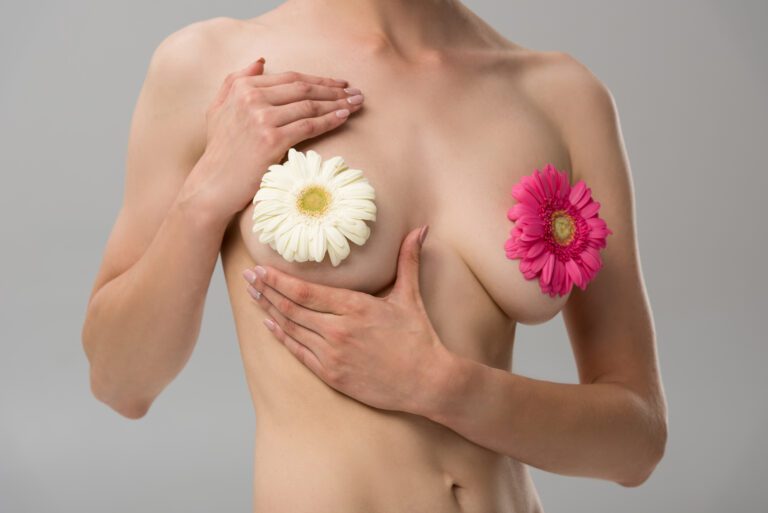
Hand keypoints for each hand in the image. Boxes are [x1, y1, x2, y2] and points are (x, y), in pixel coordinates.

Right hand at [182, 58, 364, 222]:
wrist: (214, 184)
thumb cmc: (220, 150)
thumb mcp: (218, 108)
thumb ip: (236, 80)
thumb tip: (261, 61)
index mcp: (242, 87)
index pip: (291, 78)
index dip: (319, 79)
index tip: (339, 83)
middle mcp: (251, 99)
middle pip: (304, 89)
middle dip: (334, 89)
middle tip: (356, 92)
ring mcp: (262, 119)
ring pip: (309, 106)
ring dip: (338, 103)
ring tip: (356, 104)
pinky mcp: (272, 141)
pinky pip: (309, 126)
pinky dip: (330, 120)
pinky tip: (344, 117)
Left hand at [242, 225, 451, 414]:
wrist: (428, 382)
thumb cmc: (419, 338)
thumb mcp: (410, 296)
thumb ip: (408, 260)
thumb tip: (421, 228)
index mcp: (356, 307)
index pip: (306, 292)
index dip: (278, 280)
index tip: (260, 268)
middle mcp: (339, 330)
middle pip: (292, 308)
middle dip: (266, 291)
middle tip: (247, 277)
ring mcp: (333, 355)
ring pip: (291, 329)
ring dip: (269, 311)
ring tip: (253, 296)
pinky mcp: (332, 375)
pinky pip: (298, 353)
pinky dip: (281, 338)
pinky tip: (269, 325)